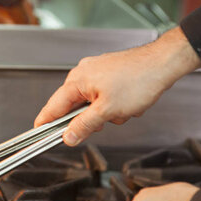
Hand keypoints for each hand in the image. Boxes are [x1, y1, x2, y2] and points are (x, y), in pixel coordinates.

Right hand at [34, 27, 200, 145]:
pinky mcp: (110, 75)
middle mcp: (83, 74)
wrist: (163, 63)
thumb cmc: (138, 80)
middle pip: (75, 108)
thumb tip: (67, 137)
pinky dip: (116, 106)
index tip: (37, 133)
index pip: (53, 106)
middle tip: (106, 121)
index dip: (45, 123)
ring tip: (124, 109)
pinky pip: (105, 98)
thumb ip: (84, 125)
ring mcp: (97, 73)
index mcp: (77, 80)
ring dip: (109, 114)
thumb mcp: (107, 111)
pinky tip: (130, 104)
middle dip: (92, 119)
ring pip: (94, 105)